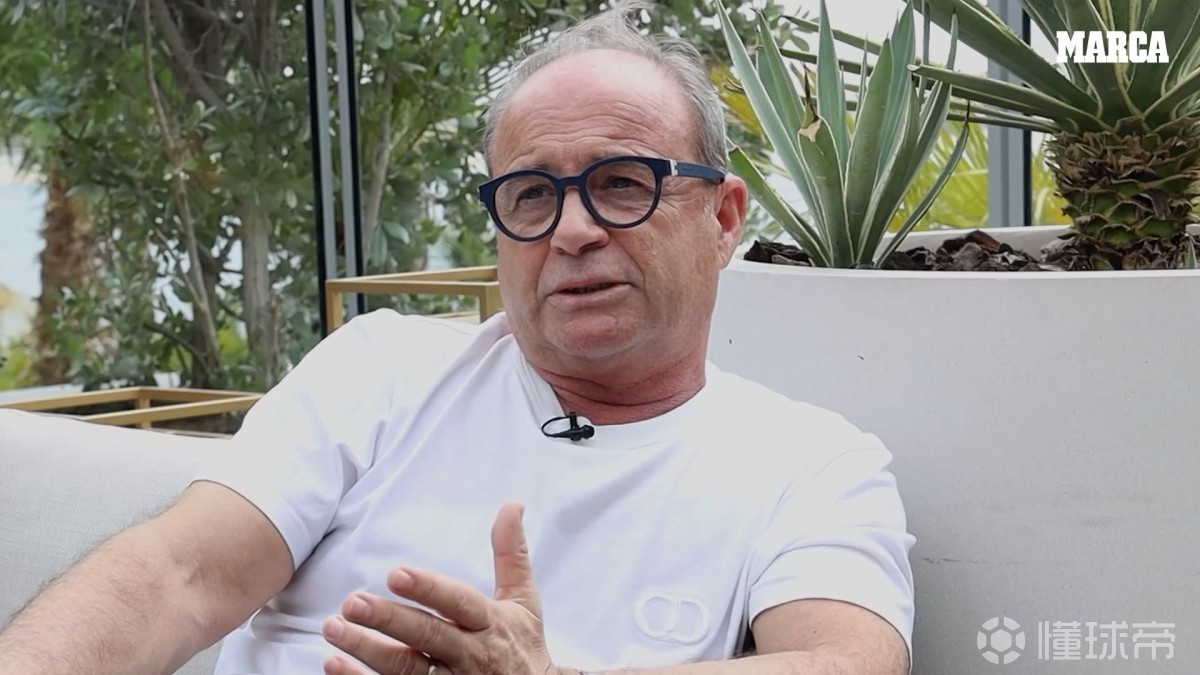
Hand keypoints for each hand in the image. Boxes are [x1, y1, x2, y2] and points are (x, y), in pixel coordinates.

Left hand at [322, 501, 562, 674]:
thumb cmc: (521, 646)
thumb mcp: (523, 601)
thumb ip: (511, 554)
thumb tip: (513, 504)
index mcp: (490, 623)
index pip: (458, 603)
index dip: (428, 589)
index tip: (396, 574)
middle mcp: (470, 654)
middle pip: (426, 636)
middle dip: (389, 620)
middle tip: (353, 603)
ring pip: (404, 668)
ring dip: (366, 650)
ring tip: (334, 628)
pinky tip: (335, 665)